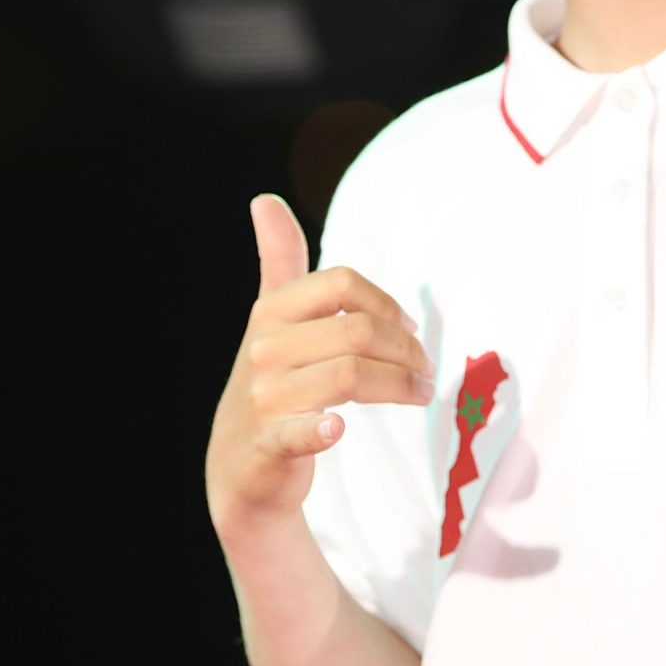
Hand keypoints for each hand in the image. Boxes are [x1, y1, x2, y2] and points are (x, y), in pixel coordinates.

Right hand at [205, 193, 437, 537]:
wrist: (238, 466)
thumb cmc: (270, 382)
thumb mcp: (271, 319)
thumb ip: (277, 260)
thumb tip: (265, 199)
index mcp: (271, 312)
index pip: (342, 283)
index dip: (387, 303)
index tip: (411, 328)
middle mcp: (264, 349)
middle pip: (357, 331)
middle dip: (406, 350)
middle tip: (426, 369)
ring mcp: (264, 397)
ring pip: (349, 376)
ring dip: (399, 385)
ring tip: (420, 393)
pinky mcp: (269, 444)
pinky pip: (301, 431)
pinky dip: (321, 429)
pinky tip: (338, 429)